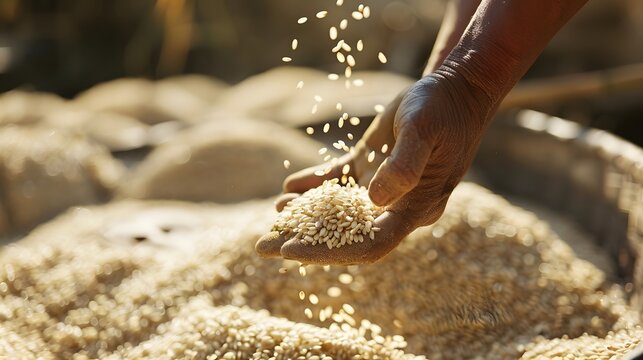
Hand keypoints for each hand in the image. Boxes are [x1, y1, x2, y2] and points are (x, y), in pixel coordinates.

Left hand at [256, 69, 492, 264]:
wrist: (453, 91)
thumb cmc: (441, 110)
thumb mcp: (424, 133)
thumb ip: (404, 165)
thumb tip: (374, 200)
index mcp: (415, 208)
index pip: (369, 245)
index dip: (329, 252)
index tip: (291, 250)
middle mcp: (397, 206)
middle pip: (346, 235)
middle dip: (304, 241)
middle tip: (263, 245)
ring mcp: (382, 188)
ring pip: (338, 211)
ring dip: (305, 214)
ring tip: (273, 212)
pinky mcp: (371, 168)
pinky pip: (338, 182)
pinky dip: (313, 185)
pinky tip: (288, 187)